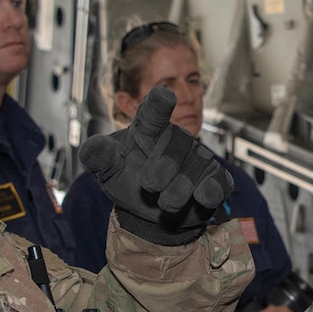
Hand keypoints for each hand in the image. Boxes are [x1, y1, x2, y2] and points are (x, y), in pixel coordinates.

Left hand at [79, 87, 231, 245]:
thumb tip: (95, 146)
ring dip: (178, 191)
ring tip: (165, 204)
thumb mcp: (107, 170)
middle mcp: (176, 138)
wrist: (151, 214)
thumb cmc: (128, 180)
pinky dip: (210, 191)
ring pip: (195, 169)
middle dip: (162, 170)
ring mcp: (198, 157)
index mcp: (149, 128)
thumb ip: (98, 156)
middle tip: (149, 186)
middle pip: (174, 147)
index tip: (164, 97)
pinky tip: (201, 198)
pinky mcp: (215, 178)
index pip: (154, 109)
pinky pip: (217, 182)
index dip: (159, 103)